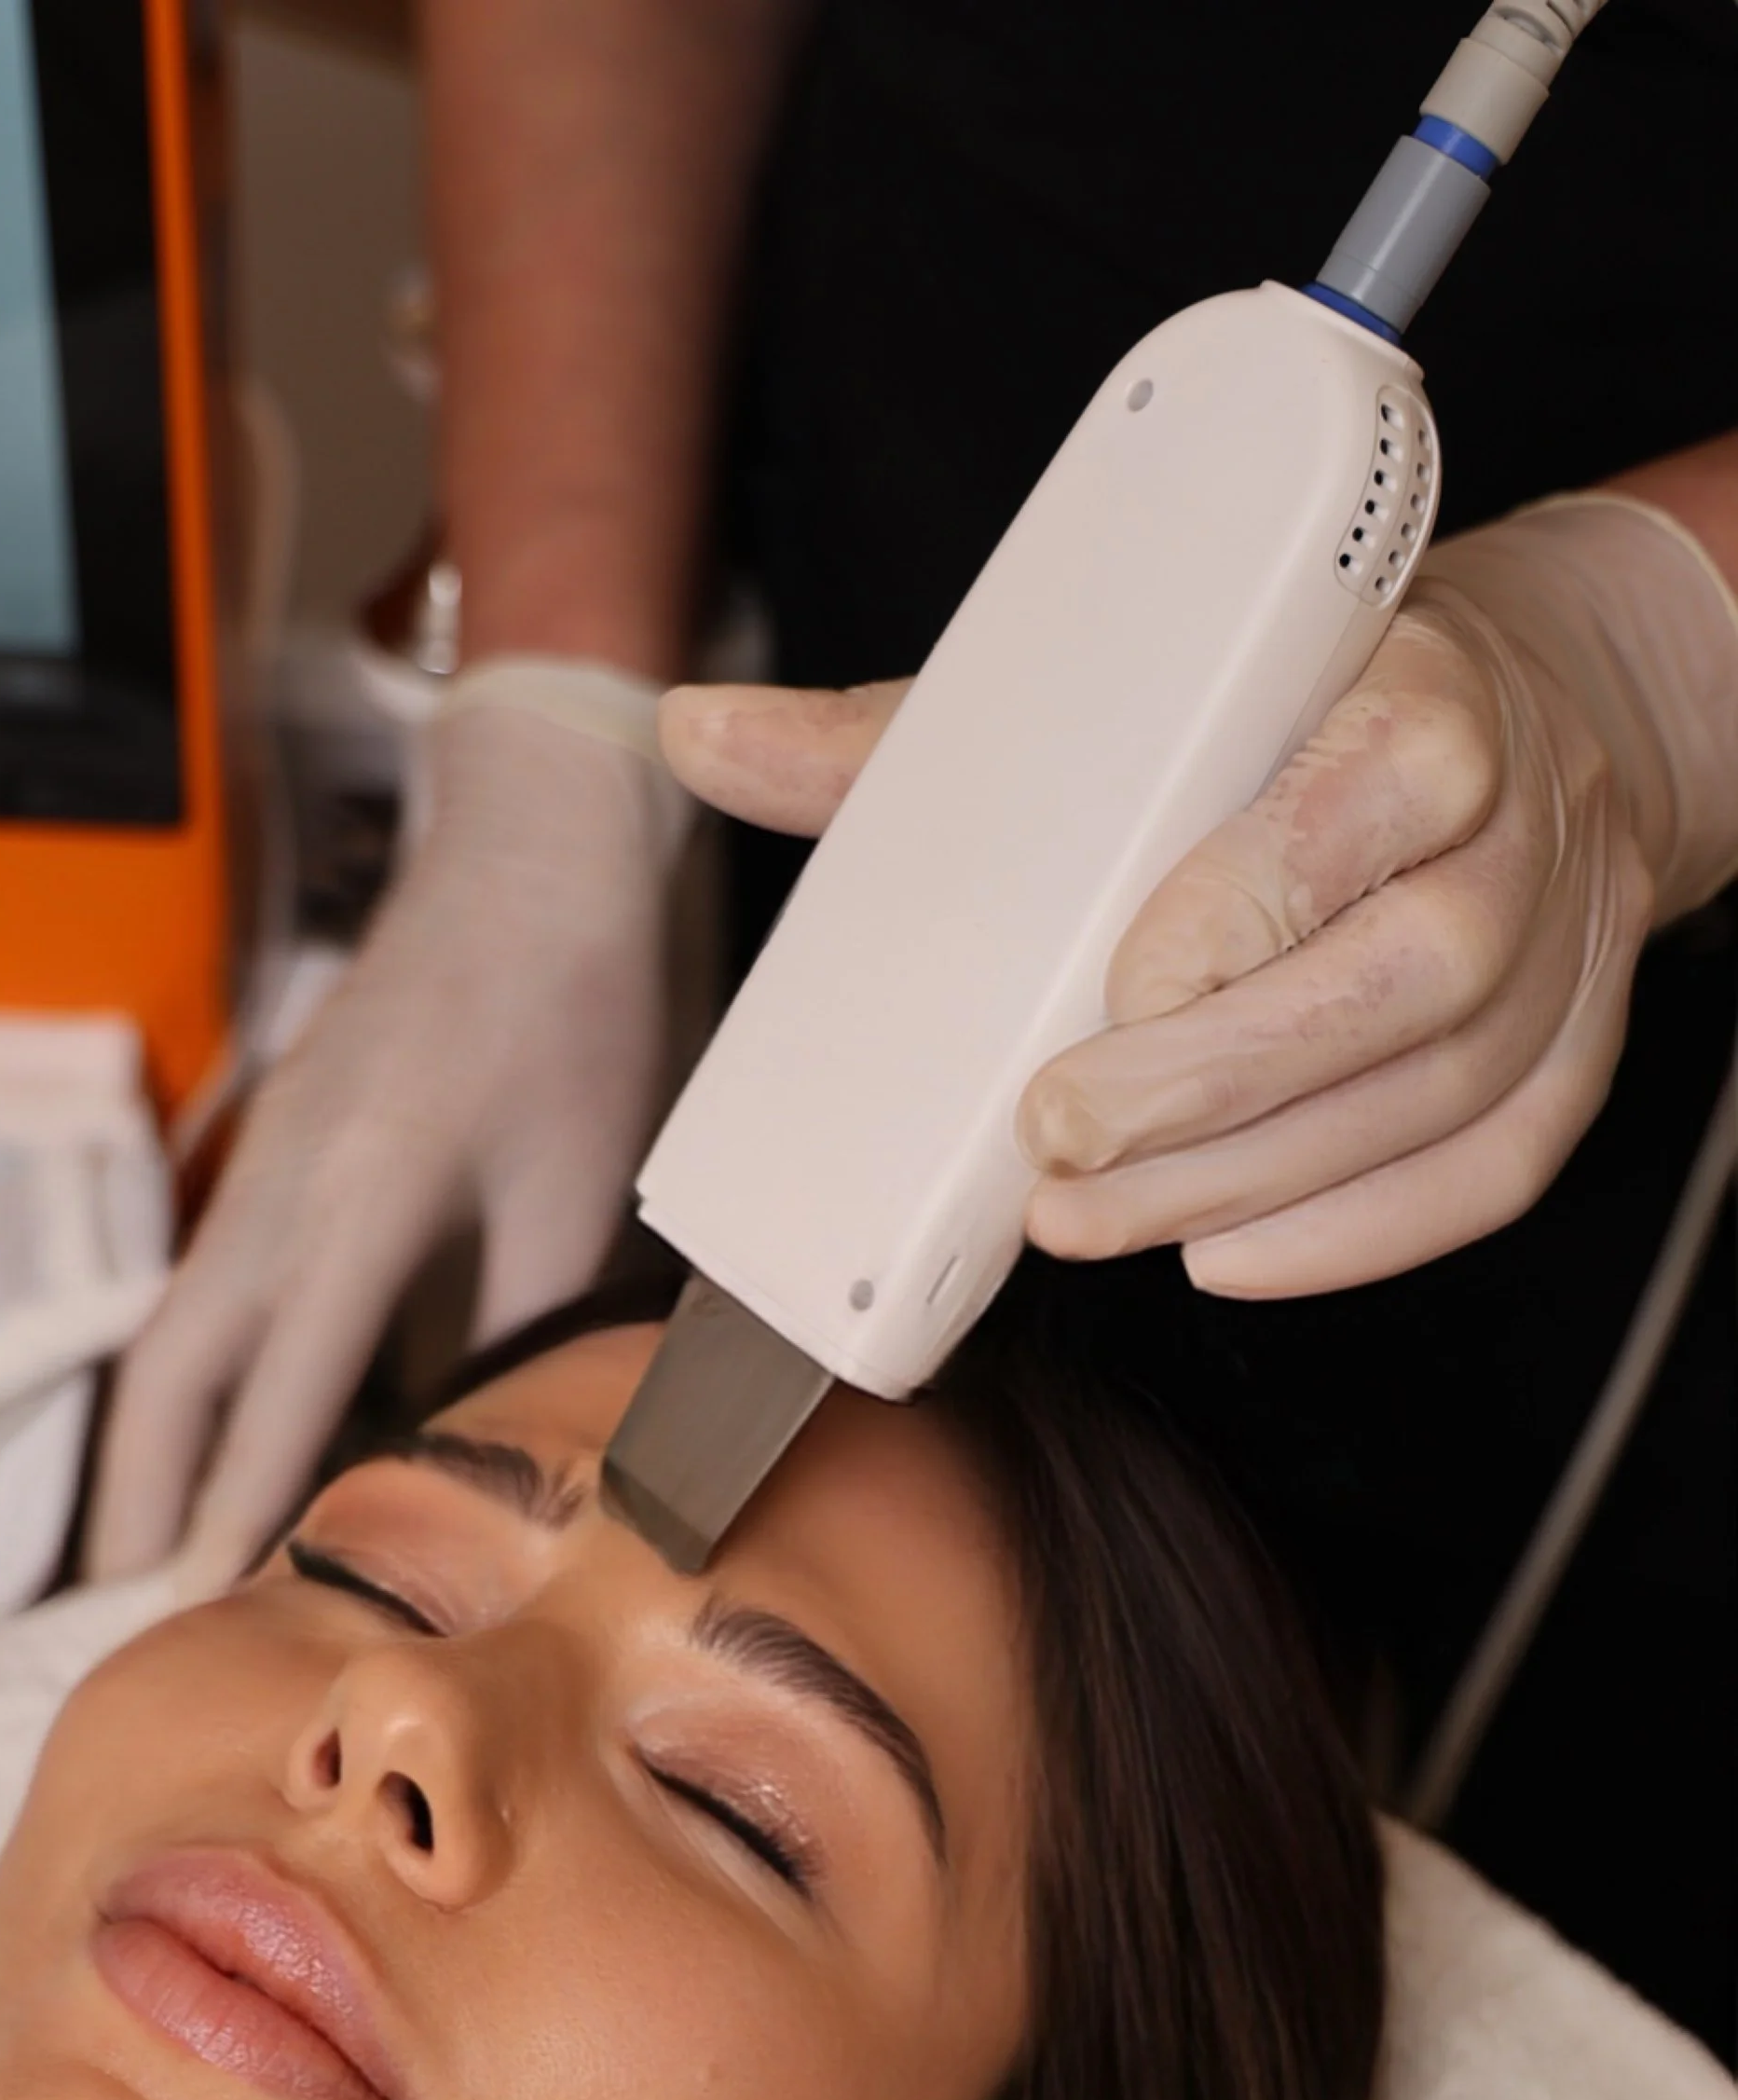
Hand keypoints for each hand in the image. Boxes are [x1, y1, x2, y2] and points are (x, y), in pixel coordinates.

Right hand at [88, 666, 687, 1586]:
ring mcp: (261, 1161)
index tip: (197, 1605)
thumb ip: (522, 1327)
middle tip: (132, 1613)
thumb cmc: (576, 1012)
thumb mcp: (579, 1191)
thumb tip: (486, 1449)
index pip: (279, 1389)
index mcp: (363, 1197)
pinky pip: (208, 1290)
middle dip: (140, 1498)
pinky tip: (222, 1441)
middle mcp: (282, 1185)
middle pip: (166, 1371)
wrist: (536, 846)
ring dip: (154, 1447)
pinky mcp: (273, 1150)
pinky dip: (197, 1382)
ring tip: (153, 1557)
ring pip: (172, 1333)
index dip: (235, 1507)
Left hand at [660, 495, 1737, 1297]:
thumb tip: (700, 731)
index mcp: (1418, 692)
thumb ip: (920, 729)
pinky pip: (1494, 1169)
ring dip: (1259, 1180)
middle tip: (1062, 1148)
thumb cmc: (1299, 703)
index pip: (1366, 798)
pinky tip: (1225, 1251)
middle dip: (1223, 1084)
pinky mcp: (1571, 1053)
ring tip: (1098, 1221)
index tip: (1121, 983)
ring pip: (1439, 1094)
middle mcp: (1515, 826)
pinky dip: (1359, 1233)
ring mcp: (1562, 952)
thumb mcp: (1136, 677)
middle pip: (1402, 979)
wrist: (1528, 714)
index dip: (1249, 905)